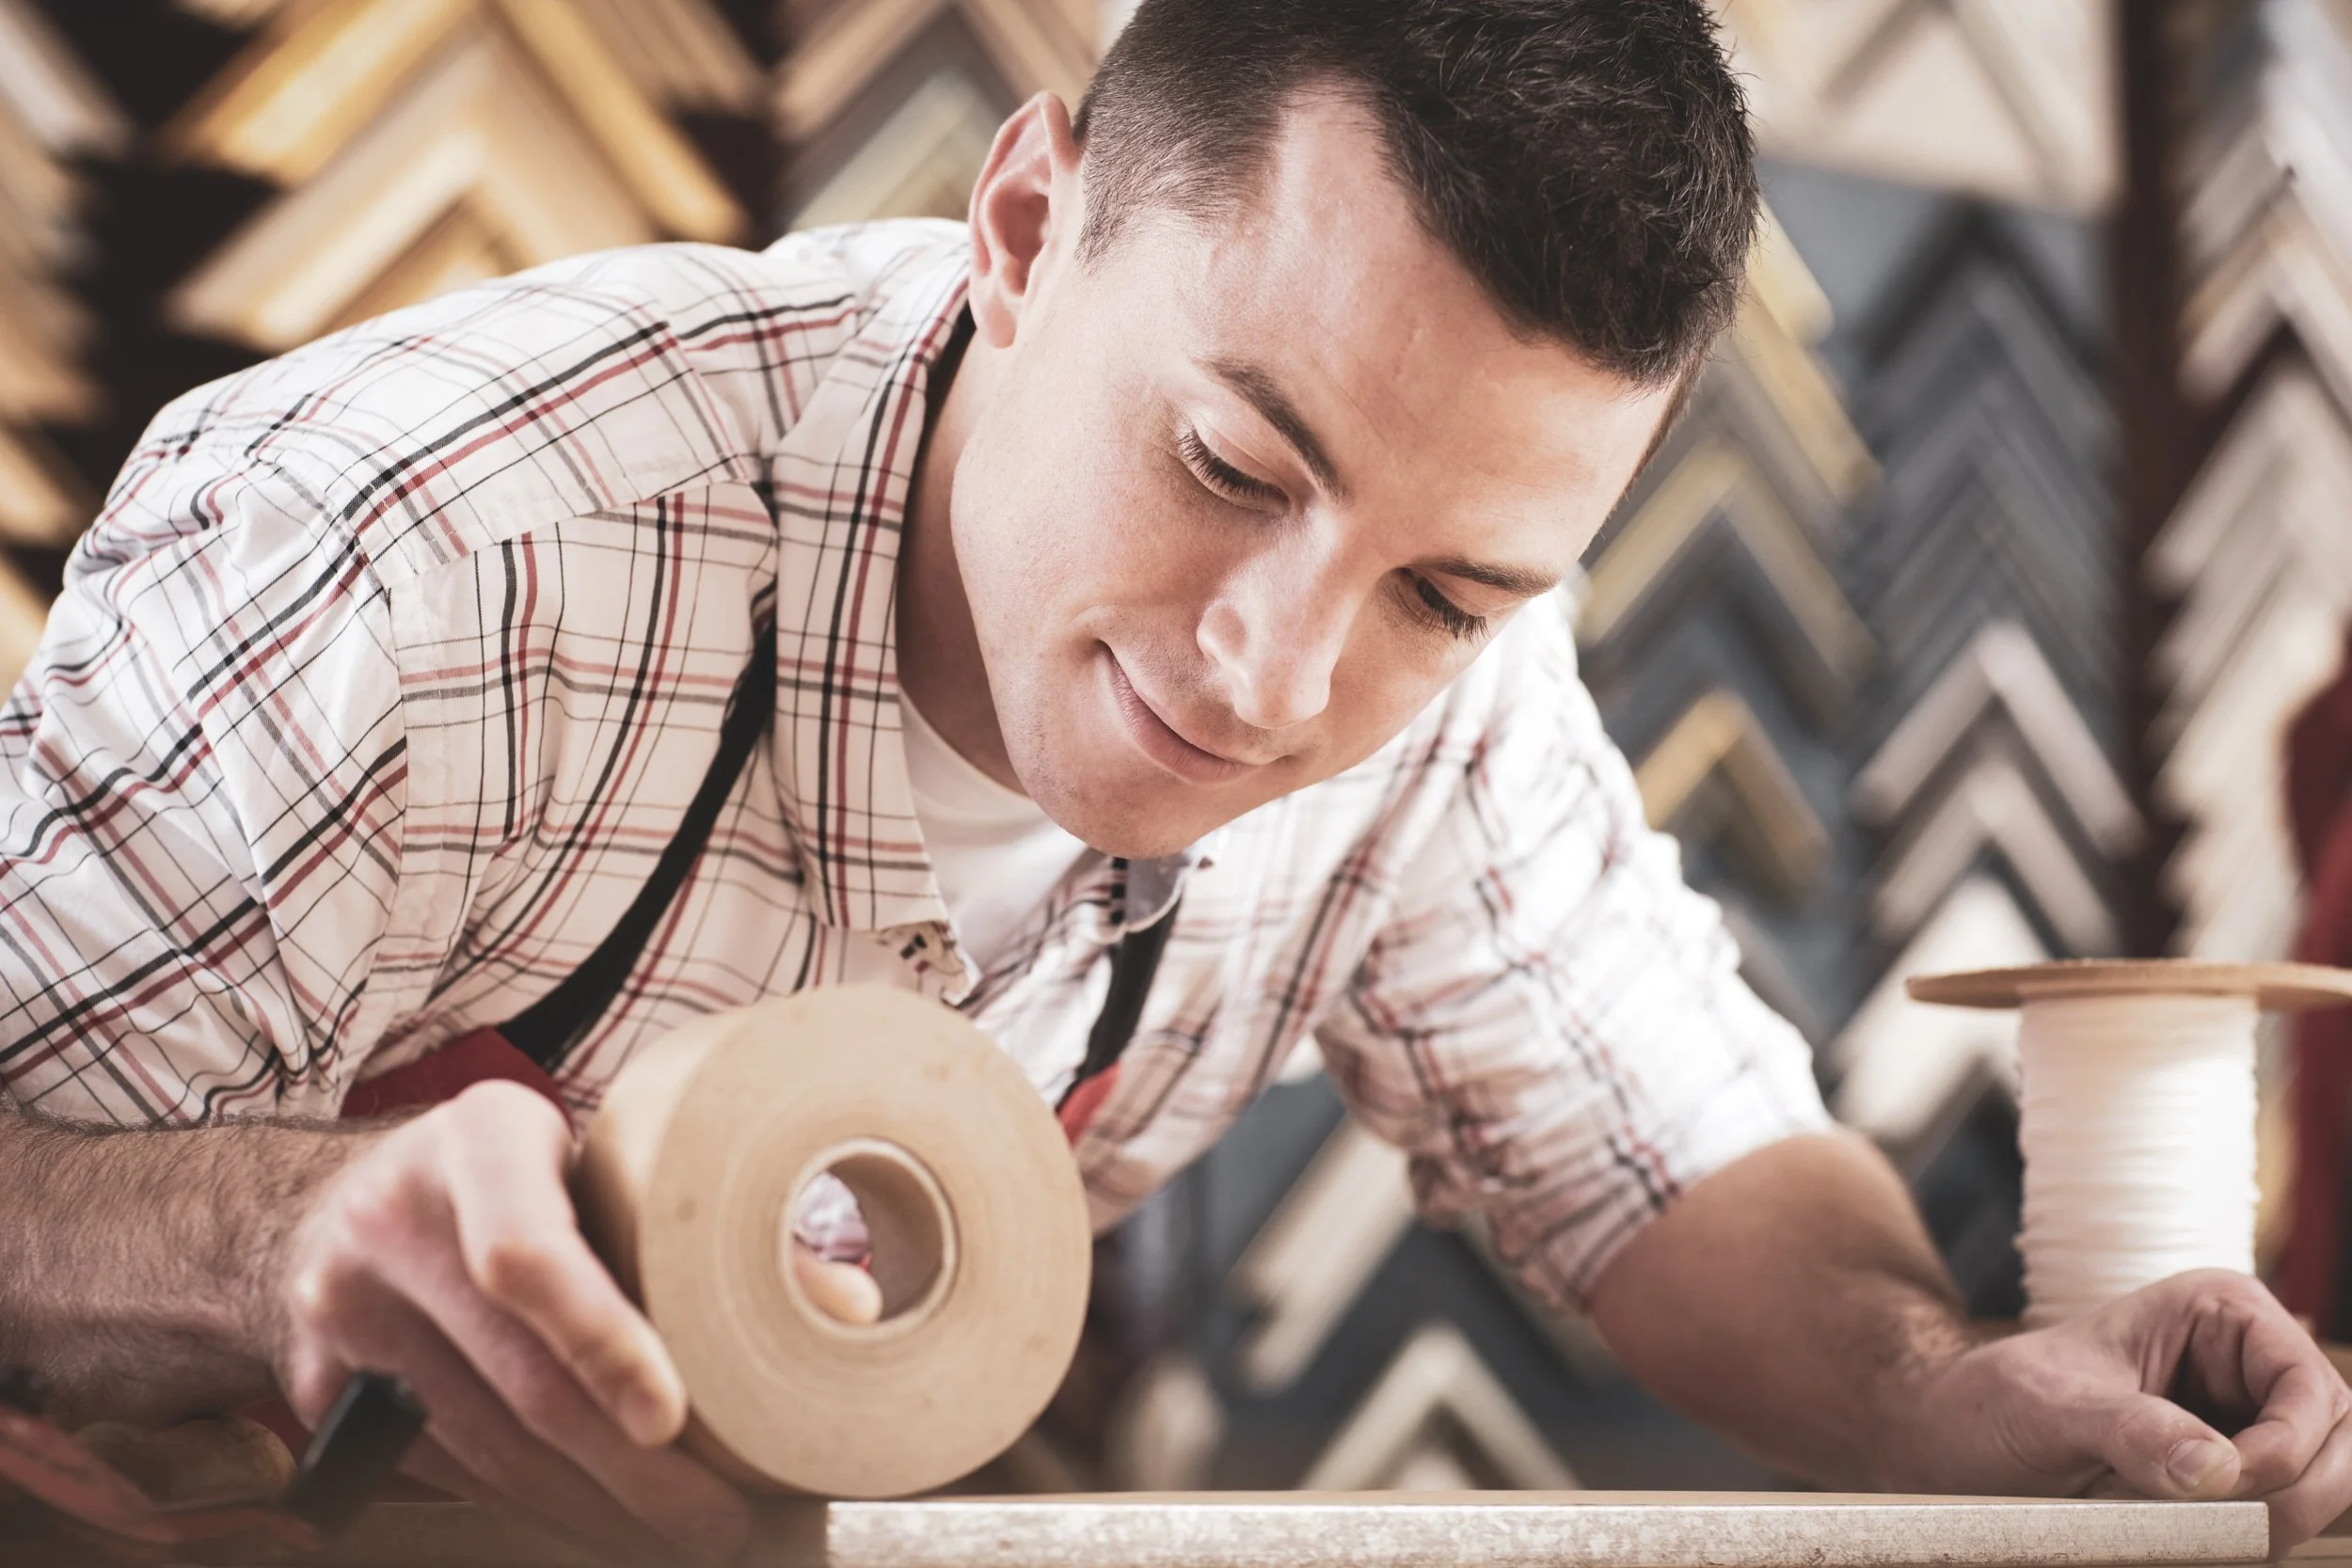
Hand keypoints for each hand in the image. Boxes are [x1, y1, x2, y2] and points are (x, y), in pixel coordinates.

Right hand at [273, 1081, 755, 1561]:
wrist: (331, 1200)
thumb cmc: (511, 1174)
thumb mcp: (594, 1158)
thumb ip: (706, 1229)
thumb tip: (848, 1308)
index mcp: (478, 1140)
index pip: (528, 1254)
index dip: (601, 1341)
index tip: (672, 1417)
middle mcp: (396, 1220)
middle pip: (517, 1378)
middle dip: (629, 1470)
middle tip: (717, 1521)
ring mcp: (345, 1309)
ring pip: (485, 1445)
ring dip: (588, 1508)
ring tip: (677, 1535)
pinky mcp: (322, 1385)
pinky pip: (448, 1467)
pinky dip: (531, 1503)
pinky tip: (598, 1519)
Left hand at [1906, 1270, 2351, 1546]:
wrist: (1952, 1439)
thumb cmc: (1992, 1404)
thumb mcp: (2048, 1410)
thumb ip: (2130, 1431)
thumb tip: (2216, 1470)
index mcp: (2220, 1313)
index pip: (2311, 1387)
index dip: (2290, 1446)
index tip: (2229, 1489)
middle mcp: (2249, 1364)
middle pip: (2338, 1443)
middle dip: (2293, 1496)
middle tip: (2222, 1535)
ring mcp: (2250, 1423)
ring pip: (2319, 1490)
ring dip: (2268, 1526)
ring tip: (2188, 1536)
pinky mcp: (2235, 1480)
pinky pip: (2277, 1520)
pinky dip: (2248, 1541)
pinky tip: (2193, 1543)